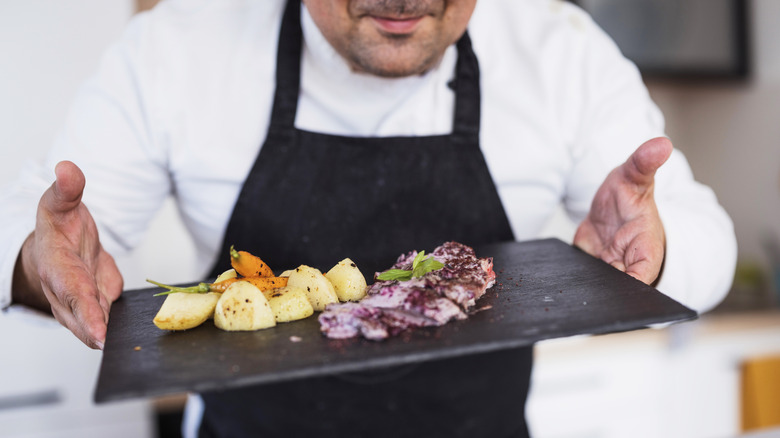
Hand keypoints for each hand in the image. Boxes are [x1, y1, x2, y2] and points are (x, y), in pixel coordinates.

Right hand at [13, 161, 122, 348]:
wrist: (54, 247)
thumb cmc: (57, 229)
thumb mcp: (59, 203)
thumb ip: (66, 189)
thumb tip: (67, 168)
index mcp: (58, 269)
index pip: (74, 295)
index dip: (87, 315)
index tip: (100, 334)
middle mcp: (67, 294)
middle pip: (86, 322)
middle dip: (101, 335)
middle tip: (122, 346)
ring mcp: (83, 307)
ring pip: (99, 328)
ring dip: (114, 337)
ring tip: (136, 346)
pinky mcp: (99, 310)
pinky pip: (111, 323)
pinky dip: (124, 330)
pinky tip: (143, 336)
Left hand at [573, 137, 672, 284]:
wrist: (612, 205)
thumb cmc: (631, 196)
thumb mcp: (635, 177)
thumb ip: (644, 163)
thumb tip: (661, 143)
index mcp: (647, 254)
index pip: (641, 281)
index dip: (627, 283)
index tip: (612, 270)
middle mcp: (628, 270)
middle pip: (614, 294)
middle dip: (598, 288)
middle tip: (588, 267)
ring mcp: (606, 274)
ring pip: (592, 292)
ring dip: (581, 286)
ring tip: (575, 270)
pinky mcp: (587, 272)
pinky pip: (575, 284)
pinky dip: (567, 280)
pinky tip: (562, 272)